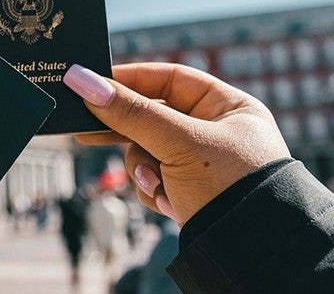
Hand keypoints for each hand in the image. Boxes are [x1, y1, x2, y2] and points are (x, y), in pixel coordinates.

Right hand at [64, 63, 290, 224]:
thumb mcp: (178, 143)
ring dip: (144, 170)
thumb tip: (81, 79)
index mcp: (227, 107)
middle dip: (128, 133)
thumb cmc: (229, 186)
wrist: (251, 253)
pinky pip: (153, 178)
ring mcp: (200, 163)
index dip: (131, 79)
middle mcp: (215, 131)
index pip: (169, 79)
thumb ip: (130, 112)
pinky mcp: (188, 190)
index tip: (92, 83)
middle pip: (152, 117)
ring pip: (146, 151)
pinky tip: (169, 203)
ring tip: (157, 185)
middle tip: (86, 130)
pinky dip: (154, 190)